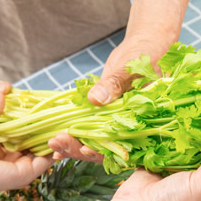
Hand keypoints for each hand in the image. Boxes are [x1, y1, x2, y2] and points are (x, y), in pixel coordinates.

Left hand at [0, 84, 52, 196]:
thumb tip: (2, 90)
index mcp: (10, 152)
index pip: (31, 138)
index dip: (40, 127)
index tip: (50, 114)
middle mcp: (19, 161)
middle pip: (41, 146)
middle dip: (52, 133)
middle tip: (63, 117)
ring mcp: (24, 168)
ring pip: (47, 153)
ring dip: (57, 140)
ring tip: (66, 124)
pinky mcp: (26, 173)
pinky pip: (46, 160)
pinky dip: (54, 148)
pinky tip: (60, 134)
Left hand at [49, 0, 187, 162]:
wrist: (142, 48)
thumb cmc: (146, 54)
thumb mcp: (132, 67)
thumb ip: (116, 84)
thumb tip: (96, 99)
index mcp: (145, 123)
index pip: (126, 147)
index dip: (105, 152)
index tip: (85, 149)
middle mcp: (132, 130)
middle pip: (106, 151)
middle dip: (81, 150)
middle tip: (59, 144)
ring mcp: (116, 125)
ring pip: (95, 144)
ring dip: (74, 145)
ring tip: (53, 144)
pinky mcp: (104, 118)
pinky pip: (88, 131)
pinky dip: (73, 136)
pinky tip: (56, 143)